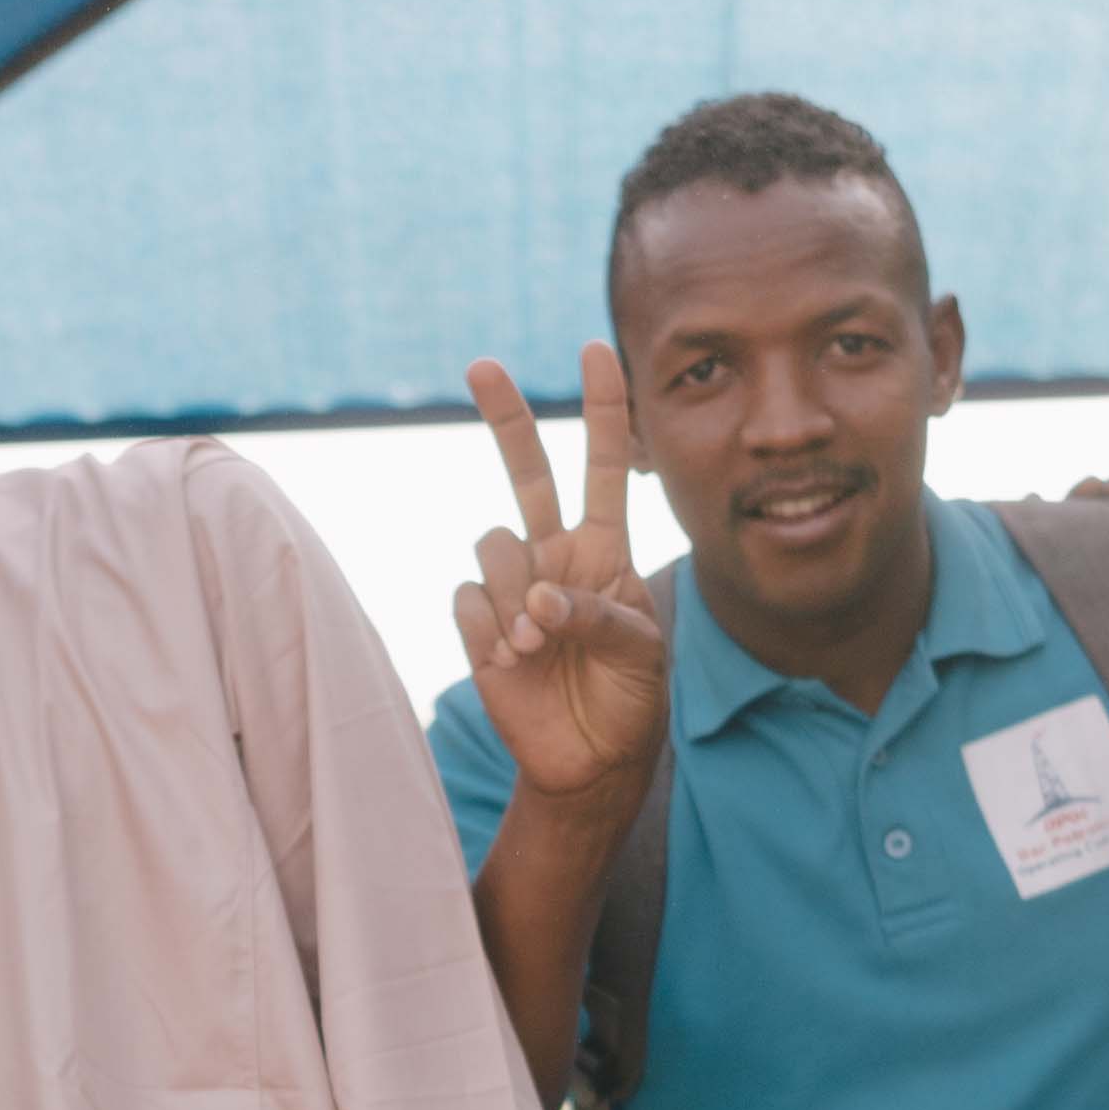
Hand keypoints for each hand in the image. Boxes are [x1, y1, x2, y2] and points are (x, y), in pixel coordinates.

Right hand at [452, 348, 670, 813]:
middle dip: (506, 418)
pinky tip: (514, 662)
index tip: (597, 349)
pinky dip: (490, 630)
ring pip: (494, 545)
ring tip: (540, 646)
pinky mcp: (479, 626)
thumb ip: (597, 616)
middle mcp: (554, 556)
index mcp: (605, 550)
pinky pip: (468, 599)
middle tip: (483, 366)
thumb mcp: (640, 655)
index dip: (603, 408)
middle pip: (526, 473)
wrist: (590, 760)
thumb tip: (537, 600)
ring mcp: (512, 589)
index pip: (605, 466)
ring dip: (514, 595)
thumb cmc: (630, 698)